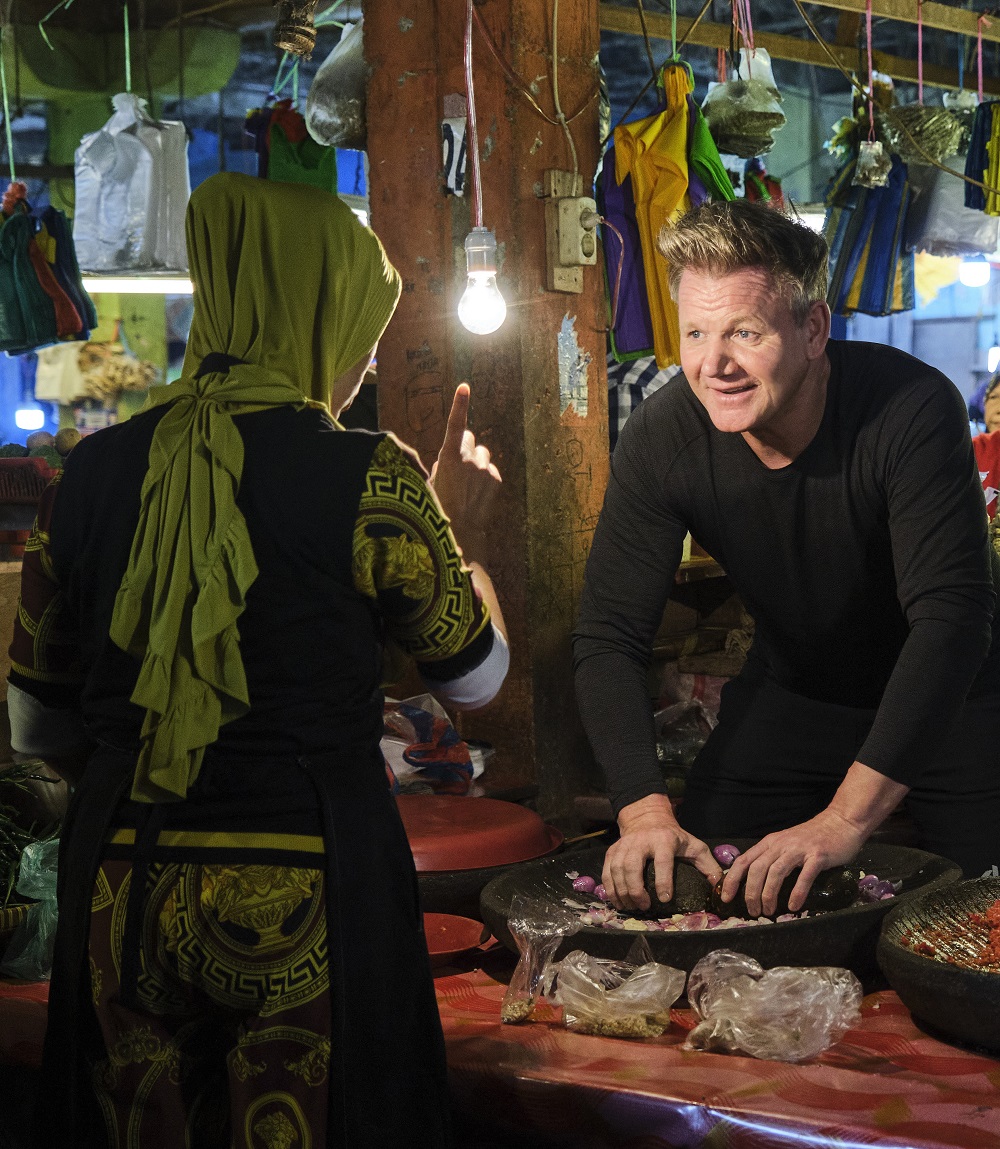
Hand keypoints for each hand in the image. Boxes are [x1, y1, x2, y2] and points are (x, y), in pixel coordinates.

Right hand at [429, 383, 500, 561]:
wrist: (460, 532)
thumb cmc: (438, 507)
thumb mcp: (431, 482)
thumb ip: (441, 464)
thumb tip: (448, 459)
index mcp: (449, 456)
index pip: (456, 424)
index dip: (460, 405)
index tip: (464, 387)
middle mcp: (469, 458)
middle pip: (469, 438)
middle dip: (464, 447)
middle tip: (456, 467)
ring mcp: (484, 468)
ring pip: (482, 454)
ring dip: (475, 462)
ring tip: (466, 483)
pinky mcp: (495, 479)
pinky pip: (490, 470)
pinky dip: (484, 477)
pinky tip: (476, 493)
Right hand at [603, 794, 722, 912]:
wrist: (647, 818)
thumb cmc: (674, 838)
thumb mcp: (695, 847)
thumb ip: (709, 866)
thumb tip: (721, 890)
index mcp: (664, 840)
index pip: (662, 861)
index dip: (663, 881)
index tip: (665, 899)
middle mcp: (641, 841)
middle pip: (632, 866)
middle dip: (636, 890)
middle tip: (644, 906)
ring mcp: (624, 845)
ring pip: (617, 869)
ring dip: (622, 892)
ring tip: (631, 907)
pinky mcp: (612, 850)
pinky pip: (606, 871)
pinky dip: (609, 888)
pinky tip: (618, 901)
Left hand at [719, 809, 865, 917]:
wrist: (840, 822)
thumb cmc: (812, 837)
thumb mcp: (785, 844)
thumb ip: (772, 858)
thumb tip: (755, 883)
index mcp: (770, 843)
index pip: (744, 861)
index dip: (732, 879)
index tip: (726, 897)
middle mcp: (781, 844)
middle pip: (757, 869)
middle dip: (751, 893)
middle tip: (753, 912)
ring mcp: (799, 849)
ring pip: (776, 872)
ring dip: (769, 894)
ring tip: (768, 911)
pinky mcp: (818, 856)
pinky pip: (804, 876)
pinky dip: (797, 892)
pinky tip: (793, 906)